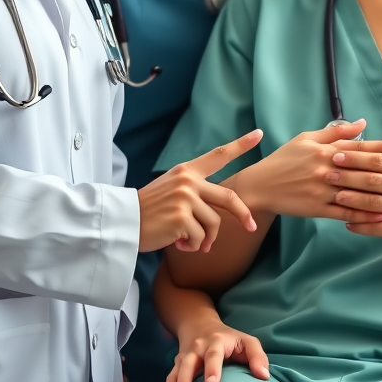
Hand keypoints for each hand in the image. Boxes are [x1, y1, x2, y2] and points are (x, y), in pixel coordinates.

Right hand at [138, 130, 261, 252]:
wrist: (121, 222)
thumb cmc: (148, 210)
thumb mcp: (171, 189)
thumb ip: (195, 190)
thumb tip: (220, 210)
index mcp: (187, 171)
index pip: (218, 155)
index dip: (241, 145)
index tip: (260, 134)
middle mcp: (189, 181)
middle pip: (229, 198)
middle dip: (243, 214)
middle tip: (251, 227)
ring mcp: (186, 199)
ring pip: (214, 224)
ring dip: (205, 240)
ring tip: (188, 243)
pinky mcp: (181, 218)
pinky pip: (200, 239)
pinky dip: (193, 247)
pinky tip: (177, 244)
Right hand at [164, 320, 268, 381]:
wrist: (200, 325)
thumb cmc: (230, 339)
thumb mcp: (247, 341)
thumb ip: (258, 357)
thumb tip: (264, 377)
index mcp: (216, 341)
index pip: (214, 353)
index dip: (212, 367)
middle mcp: (198, 347)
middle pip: (190, 361)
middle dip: (187, 378)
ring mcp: (186, 356)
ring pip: (178, 369)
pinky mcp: (178, 364)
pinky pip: (170, 376)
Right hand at [232, 119, 381, 224]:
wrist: (260, 186)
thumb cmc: (283, 159)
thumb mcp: (306, 139)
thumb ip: (335, 132)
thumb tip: (361, 123)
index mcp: (322, 151)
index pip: (353, 147)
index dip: (375, 146)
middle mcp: (324, 169)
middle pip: (358, 170)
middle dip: (381, 170)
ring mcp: (321, 190)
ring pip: (353, 193)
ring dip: (377, 195)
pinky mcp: (316, 209)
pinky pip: (344, 212)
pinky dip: (362, 214)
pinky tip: (378, 215)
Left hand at [326, 149, 381, 249]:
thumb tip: (354, 147)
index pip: (380, 160)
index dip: (357, 157)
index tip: (336, 155)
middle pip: (374, 180)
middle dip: (349, 177)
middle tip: (328, 175)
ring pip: (374, 203)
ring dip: (352, 200)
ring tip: (335, 197)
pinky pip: (378, 228)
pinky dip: (361, 226)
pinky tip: (347, 223)